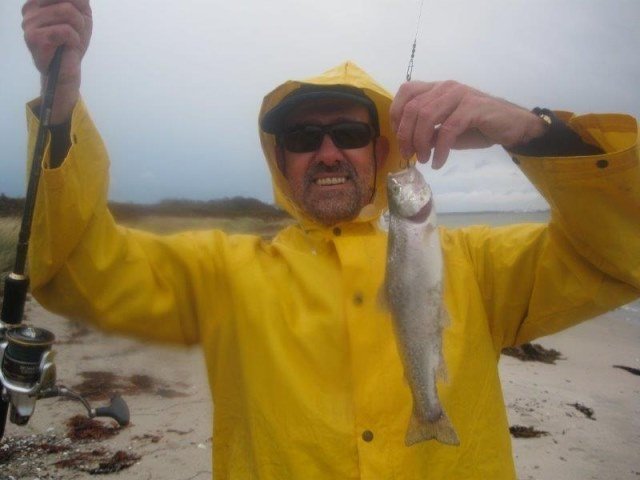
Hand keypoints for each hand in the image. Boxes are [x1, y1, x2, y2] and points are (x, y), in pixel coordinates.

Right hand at [22, 0, 92, 123]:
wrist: (67, 69)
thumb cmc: (72, 42)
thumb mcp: (81, 15)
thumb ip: (79, 0)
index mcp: (37, 2)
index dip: (78, 5)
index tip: (76, 20)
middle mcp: (29, 9)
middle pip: (67, 0)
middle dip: (79, 18)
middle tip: (73, 33)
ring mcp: (29, 23)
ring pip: (67, 11)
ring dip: (78, 29)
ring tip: (70, 40)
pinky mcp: (35, 38)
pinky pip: (66, 30)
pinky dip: (74, 40)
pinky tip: (66, 47)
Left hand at [390, 81, 547, 168]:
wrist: (511, 126)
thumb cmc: (477, 128)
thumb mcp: (446, 131)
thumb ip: (427, 132)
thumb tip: (408, 143)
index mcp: (437, 89)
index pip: (406, 92)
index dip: (396, 115)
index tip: (398, 138)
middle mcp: (446, 87)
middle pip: (413, 107)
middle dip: (406, 135)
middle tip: (409, 155)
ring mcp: (460, 95)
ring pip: (427, 116)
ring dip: (421, 142)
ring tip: (424, 160)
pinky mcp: (473, 107)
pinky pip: (448, 129)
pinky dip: (440, 149)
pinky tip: (439, 162)